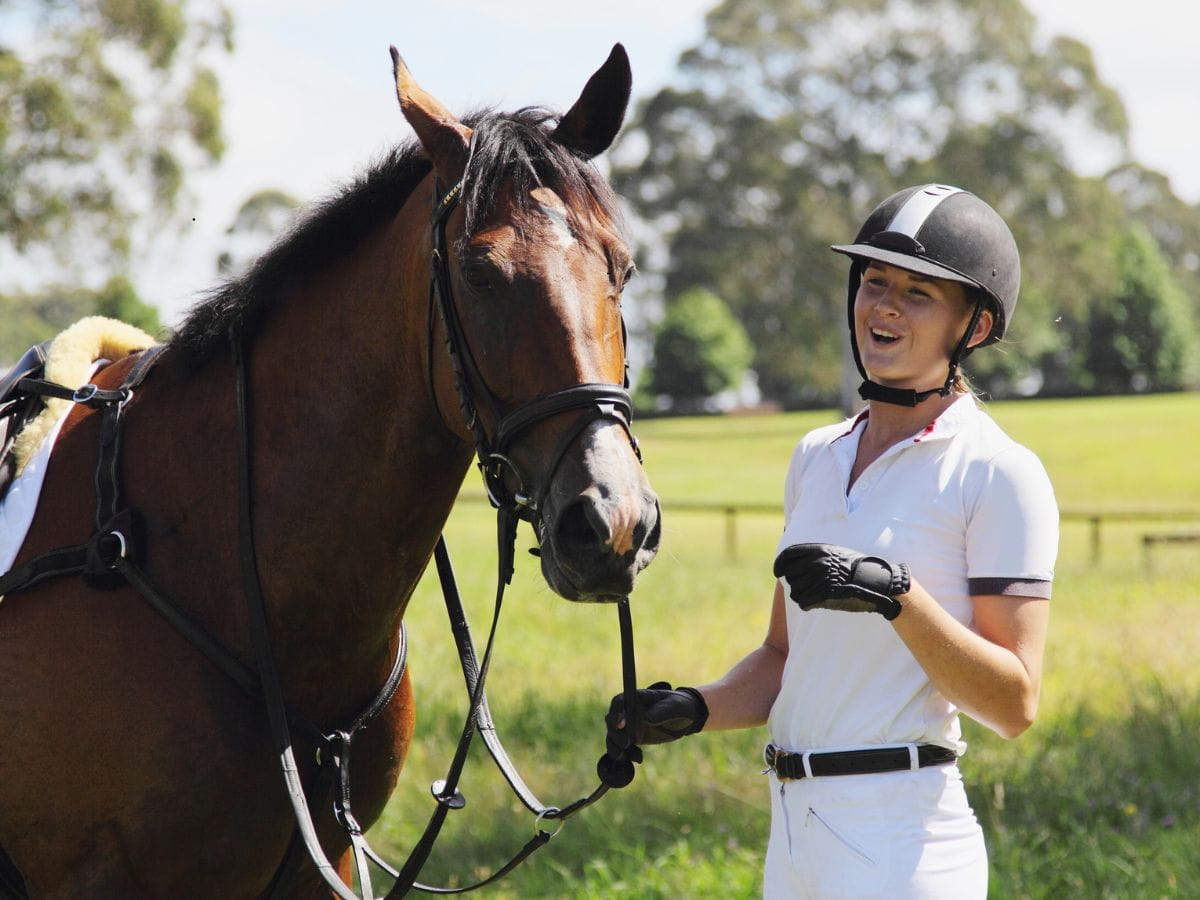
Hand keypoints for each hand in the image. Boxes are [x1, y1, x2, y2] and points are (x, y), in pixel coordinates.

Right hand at [604, 681, 708, 757]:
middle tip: (626, 744)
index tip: (621, 724)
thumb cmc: (680, 706)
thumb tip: (645, 720)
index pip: (619, 702)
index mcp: (637, 697)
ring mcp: (630, 725)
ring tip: (623, 757)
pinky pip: (623, 748)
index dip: (617, 712)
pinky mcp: (634, 738)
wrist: (688, 718)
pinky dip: (626, 755)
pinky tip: (638, 759)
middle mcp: (629, 711)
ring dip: (615, 747)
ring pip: (614, 736)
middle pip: (612, 720)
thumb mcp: (674, 706)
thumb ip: (661, 712)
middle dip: (615, 733)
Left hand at [773, 542, 909, 619]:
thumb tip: (798, 557)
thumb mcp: (836, 552)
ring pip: (795, 590)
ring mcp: (821, 578)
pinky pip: (804, 602)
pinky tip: (814, 603)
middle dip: (795, 582)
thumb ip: (817, 554)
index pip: (787, 556)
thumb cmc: (856, 568)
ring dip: (801, 595)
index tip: (779, 572)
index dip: (780, 565)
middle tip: (805, 587)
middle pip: (790, 575)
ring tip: (813, 595)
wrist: (876, 581)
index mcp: (818, 550)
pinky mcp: (825, 594)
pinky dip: (807, 604)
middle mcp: (817, 562)